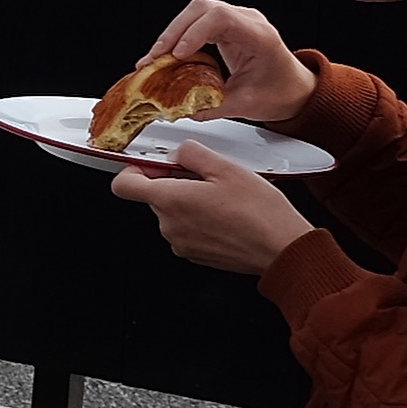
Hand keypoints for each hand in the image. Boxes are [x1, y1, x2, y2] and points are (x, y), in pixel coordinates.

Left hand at [112, 142, 321, 278]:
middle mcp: (169, 226)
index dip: (135, 170)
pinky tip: (227, 215)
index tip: (154, 164)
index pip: (123, 185)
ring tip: (222, 197)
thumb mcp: (226, 168)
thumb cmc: (260, 214)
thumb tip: (178, 152)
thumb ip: (192, 153)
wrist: (283, 249)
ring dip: (190, 202)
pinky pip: (188, 230)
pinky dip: (200, 220)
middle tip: (206, 177)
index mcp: (170, 201)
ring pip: (173, 213)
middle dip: (174, 183)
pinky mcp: (197, 255)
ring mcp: (182, 243)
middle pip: (154, 196)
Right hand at [143, 0, 314, 125]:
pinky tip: (168, 55)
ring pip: (195, 12)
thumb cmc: (281, 92)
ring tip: (157, 58)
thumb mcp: (248, 105)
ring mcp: (236, 21)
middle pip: (202, 9)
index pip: (221, 18)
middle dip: (174, 31)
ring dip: (172, 33)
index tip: (178, 54)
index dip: (194, 32)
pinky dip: (178, 36)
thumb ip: (214, 107)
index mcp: (259, 36)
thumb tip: (182, 109)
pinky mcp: (225, 27)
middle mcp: (247, 22)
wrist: (296, 89)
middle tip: (158, 57)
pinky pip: (196, 22)